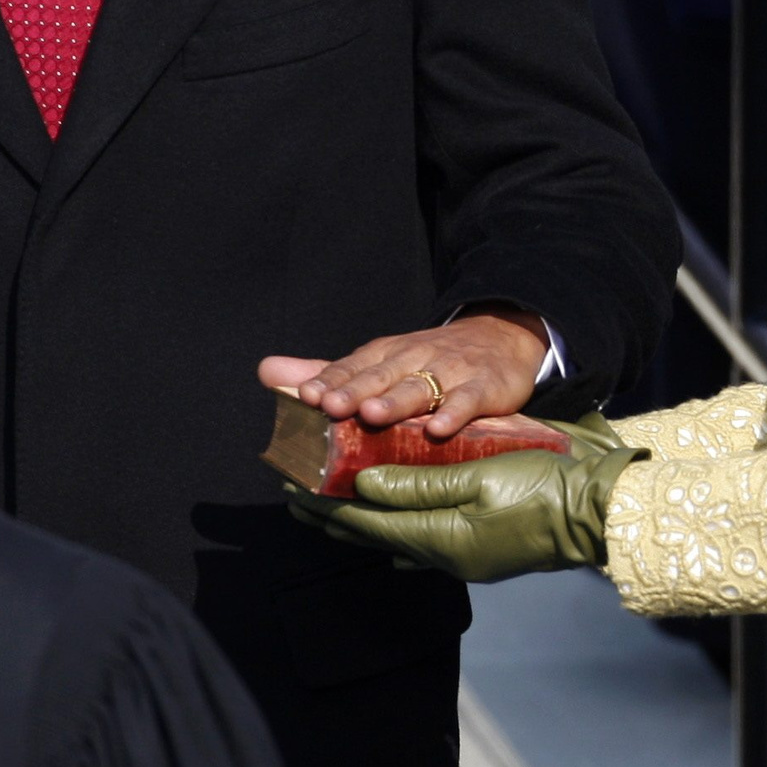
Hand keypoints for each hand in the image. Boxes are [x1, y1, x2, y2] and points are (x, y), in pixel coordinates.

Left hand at [259, 306, 549, 439]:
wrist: (499, 338)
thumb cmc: (428, 360)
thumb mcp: (378, 362)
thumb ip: (327, 373)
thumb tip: (267, 372)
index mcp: (383, 355)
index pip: (350, 367)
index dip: (328, 381)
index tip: (304, 396)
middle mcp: (412, 359)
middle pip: (378, 376)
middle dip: (353, 390)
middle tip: (328, 405)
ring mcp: (449, 372)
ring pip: (418, 386)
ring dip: (394, 400)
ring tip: (371, 415)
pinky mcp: (484, 386)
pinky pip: (467, 400)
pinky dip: (454, 413)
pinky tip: (440, 429)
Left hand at [288, 428, 645, 582]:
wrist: (599, 510)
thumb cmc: (545, 487)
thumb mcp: (481, 475)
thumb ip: (419, 482)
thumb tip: (364, 483)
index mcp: (443, 540)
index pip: (368, 524)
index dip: (327, 506)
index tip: (291, 489)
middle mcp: (447, 555)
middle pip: (376, 534)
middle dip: (333, 516)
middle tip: (294, 497)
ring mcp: (464, 556)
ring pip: (397, 537)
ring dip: (361, 519)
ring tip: (329, 504)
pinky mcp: (479, 549)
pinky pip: (423, 539)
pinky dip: (395, 525)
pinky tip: (388, 524)